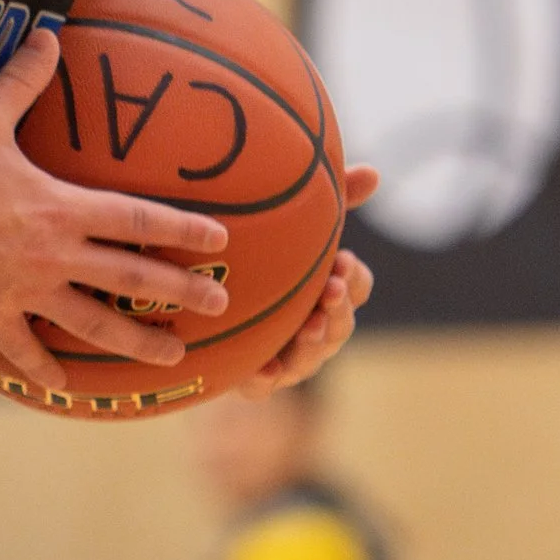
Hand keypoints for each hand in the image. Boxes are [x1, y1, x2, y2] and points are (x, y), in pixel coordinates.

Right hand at [0, 25, 235, 390]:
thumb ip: (20, 81)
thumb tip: (47, 34)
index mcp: (61, 209)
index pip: (137, 219)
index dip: (182, 229)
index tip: (220, 241)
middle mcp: (55, 256)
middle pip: (131, 278)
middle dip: (181, 292)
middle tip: (221, 304)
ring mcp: (26, 291)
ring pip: (94, 324)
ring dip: (137, 341)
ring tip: (174, 356)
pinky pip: (24, 348)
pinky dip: (44, 370)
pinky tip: (63, 387)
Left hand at [238, 170, 377, 395]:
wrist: (186, 283)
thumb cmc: (244, 245)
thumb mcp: (283, 221)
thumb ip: (325, 199)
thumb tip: (374, 173)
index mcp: (322, 288)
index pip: (355, 286)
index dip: (354, 278)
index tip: (342, 261)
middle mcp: (309, 325)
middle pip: (341, 325)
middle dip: (339, 309)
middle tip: (330, 290)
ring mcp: (282, 354)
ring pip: (311, 357)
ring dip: (314, 342)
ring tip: (309, 324)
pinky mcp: (247, 376)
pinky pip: (261, 387)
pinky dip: (267, 378)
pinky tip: (265, 368)